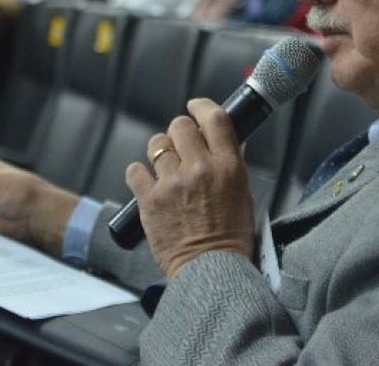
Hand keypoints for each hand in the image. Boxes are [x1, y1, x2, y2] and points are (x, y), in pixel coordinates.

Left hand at [126, 99, 255, 279]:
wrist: (212, 272)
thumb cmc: (232, 237)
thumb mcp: (244, 196)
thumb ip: (233, 166)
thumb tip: (227, 142)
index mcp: (228, 167)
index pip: (214, 118)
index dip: (202, 106)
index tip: (195, 106)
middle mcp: (200, 169)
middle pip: (180, 125)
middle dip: (179, 131)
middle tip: (181, 145)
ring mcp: (172, 183)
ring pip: (157, 143)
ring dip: (160, 151)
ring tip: (165, 167)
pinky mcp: (149, 200)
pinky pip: (134, 170)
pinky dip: (139, 174)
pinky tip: (147, 183)